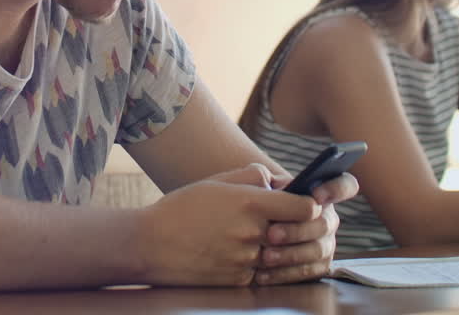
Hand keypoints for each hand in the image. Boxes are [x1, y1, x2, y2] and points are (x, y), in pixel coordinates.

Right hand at [136, 164, 320, 286]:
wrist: (149, 244)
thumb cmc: (183, 208)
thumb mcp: (218, 181)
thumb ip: (254, 176)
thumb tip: (281, 183)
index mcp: (251, 203)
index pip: (304, 207)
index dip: (309, 204)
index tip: (305, 203)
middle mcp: (253, 233)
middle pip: (298, 234)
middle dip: (300, 228)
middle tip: (296, 223)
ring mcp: (247, 261)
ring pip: (284, 256)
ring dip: (283, 249)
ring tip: (272, 239)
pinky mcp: (239, 282)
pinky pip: (265, 274)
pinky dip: (264, 265)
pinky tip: (253, 255)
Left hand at [254, 172, 357, 285]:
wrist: (240, 227)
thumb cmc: (250, 200)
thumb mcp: (256, 183)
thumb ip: (269, 179)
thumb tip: (280, 185)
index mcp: (320, 192)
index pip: (345, 185)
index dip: (336, 189)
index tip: (315, 196)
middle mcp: (327, 218)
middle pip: (324, 224)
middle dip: (298, 229)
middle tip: (271, 233)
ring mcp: (325, 243)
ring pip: (317, 250)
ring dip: (291, 254)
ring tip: (265, 256)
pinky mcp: (317, 266)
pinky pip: (308, 273)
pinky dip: (285, 274)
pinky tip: (264, 274)